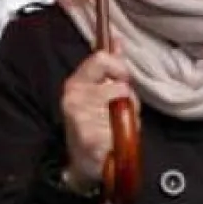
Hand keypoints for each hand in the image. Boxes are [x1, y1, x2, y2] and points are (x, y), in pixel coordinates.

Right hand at [60, 43, 135, 186]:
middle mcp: (74, 96)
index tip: (122, 78)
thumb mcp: (97, 91)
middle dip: (126, 97)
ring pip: (124, 104)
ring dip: (129, 116)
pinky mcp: (90, 136)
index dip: (118, 66)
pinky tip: (113, 140)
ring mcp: (81, 117)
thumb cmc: (92, 125)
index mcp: (76, 83)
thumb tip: (117, 40)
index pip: (100, 58)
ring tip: (117, 126)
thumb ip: (108, 66)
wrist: (82, 163)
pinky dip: (124, 134)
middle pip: (118, 84)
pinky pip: (123, 126)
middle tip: (118, 110)